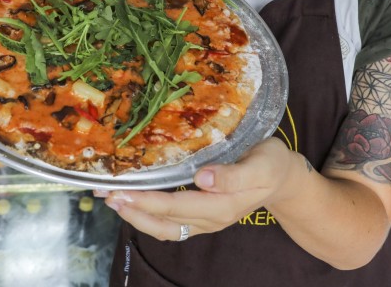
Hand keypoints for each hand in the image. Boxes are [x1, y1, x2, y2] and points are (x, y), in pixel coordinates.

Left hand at [98, 138, 302, 241]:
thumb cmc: (272, 164)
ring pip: (164, 227)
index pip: (177, 206)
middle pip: (164, 221)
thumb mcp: (262, 164)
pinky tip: (133, 201)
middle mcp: (210, 218)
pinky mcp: (201, 215)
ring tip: (112, 200)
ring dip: (135, 216)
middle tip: (106, 194)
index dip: (148, 201)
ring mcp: (205, 220)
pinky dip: (147, 214)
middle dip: (133, 209)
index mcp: (222, 205)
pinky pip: (170, 223)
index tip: (123, 190)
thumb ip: (234, 174)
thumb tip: (202, 178)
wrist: (283, 179)